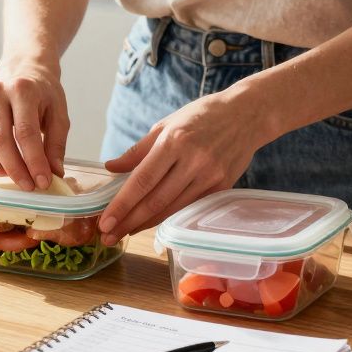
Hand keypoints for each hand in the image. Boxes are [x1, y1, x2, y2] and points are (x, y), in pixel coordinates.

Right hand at [0, 60, 69, 190]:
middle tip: (28, 185)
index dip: (34, 161)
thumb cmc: (43, 97)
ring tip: (13, 174)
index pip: (25, 132)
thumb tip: (54, 173)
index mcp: (22, 89)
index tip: (43, 182)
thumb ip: (56, 144)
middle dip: (14, 168)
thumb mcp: (59, 115)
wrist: (24, 75)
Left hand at [97, 89, 273, 244]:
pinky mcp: (222, 188)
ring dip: (146, 224)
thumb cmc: (201, 116)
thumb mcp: (166, 124)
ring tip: (124, 232)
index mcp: (174, 141)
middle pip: (155, 200)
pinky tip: (152, 223)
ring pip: (172, 209)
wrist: (246, 115)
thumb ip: (138, 150)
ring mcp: (210, 177)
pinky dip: (169, 217)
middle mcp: (193, 161)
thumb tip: (111, 167)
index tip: (104, 221)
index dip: (122, 204)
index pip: (142, 180)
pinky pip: (190, 208)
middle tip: (108, 236)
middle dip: (129, 221)